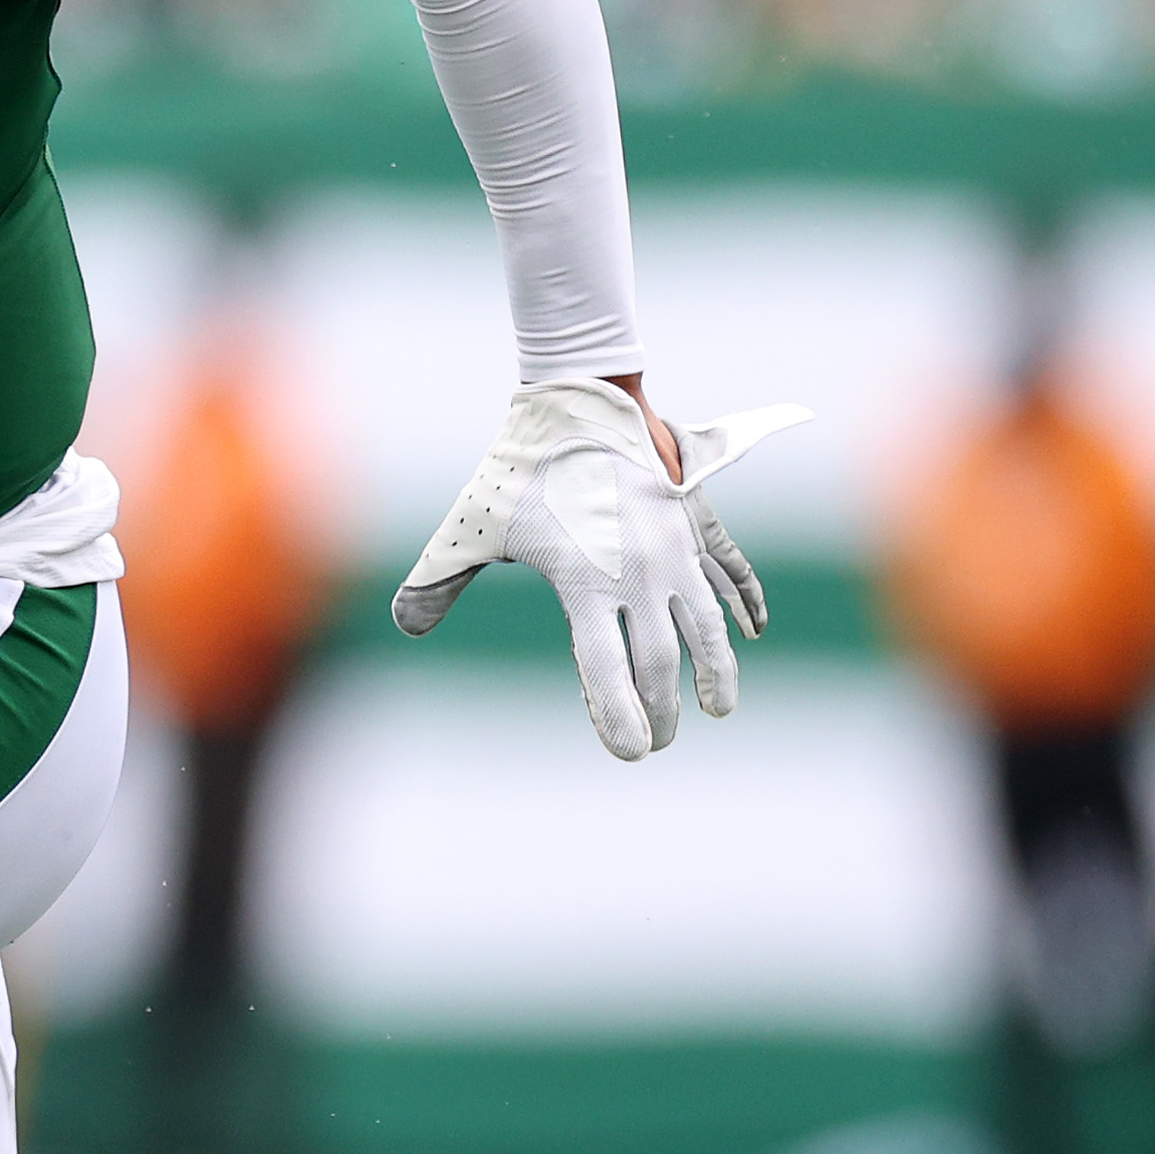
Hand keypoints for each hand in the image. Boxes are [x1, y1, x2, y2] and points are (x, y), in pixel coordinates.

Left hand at [393, 378, 811, 758]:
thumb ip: (437, 579)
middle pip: (659, 663)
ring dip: (715, 670)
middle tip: (658, 740)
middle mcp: (635, 574)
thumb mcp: (471, 525)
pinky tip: (752, 632)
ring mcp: (670, 549)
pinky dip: (744, 603)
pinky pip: (728, 572)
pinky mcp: (692, 523)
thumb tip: (402, 626)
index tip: (631, 752)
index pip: (604, 672)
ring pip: (707, 626)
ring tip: (717, 707)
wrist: (577, 400)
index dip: (619, 718)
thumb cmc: (518, 468)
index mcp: (583, 584)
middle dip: (662, 710)